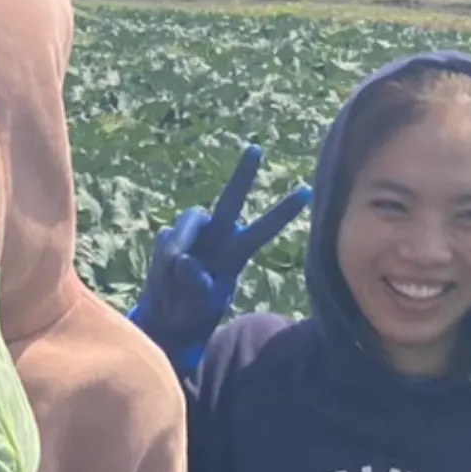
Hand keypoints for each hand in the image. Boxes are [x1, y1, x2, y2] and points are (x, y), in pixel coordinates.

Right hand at [129, 145, 310, 369]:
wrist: (164, 322)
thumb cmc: (192, 315)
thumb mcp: (201, 307)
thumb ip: (197, 285)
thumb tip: (185, 259)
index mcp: (235, 254)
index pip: (263, 230)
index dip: (282, 212)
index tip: (306, 191)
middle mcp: (216, 238)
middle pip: (229, 201)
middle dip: (243, 176)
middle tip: (257, 149)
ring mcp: (191, 238)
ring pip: (190, 220)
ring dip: (183, 241)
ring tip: (176, 268)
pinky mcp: (168, 241)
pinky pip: (167, 242)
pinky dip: (164, 261)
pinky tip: (164, 279)